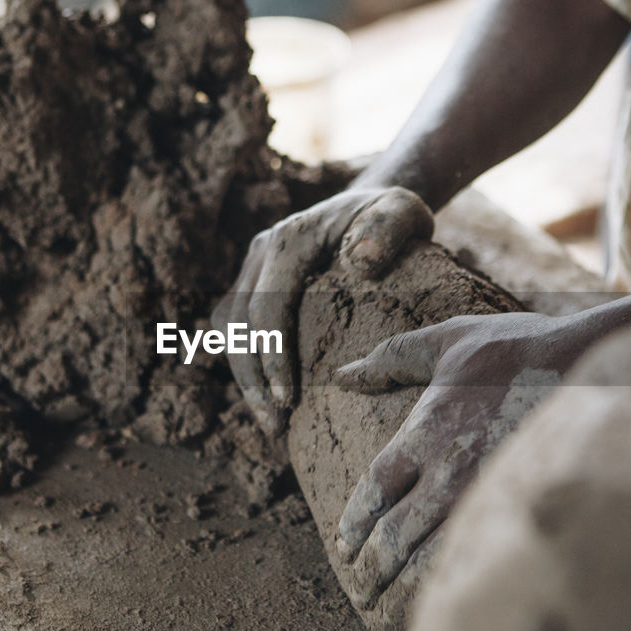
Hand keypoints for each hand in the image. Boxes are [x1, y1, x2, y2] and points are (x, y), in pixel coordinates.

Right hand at [213, 186, 433, 433]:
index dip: (272, 356)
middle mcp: (262, 251)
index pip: (267, 305)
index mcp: (289, 239)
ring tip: (271, 423)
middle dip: (252, 380)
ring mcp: (254, 267)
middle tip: (276, 426)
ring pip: (230, 331)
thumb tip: (361, 263)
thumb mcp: (401, 212)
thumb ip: (386, 230)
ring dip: (245, 379)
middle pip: (238, 324)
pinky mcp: (256, 283)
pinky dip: (249, 366)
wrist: (371, 205)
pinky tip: (271, 400)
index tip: (288, 400)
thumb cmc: (391, 215)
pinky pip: (239, 330)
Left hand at [333, 312, 575, 609]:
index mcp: (427, 431)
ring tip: (384, 613)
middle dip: (370, 570)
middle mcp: (450, 471)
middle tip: (359, 590)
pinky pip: (476, 562)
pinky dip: (449, 590)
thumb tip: (343, 375)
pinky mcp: (521, 511)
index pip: (374, 490)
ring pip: (430, 562)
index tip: (347, 544)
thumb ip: (392, 358)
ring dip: (400, 591)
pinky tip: (441, 605)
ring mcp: (487, 496)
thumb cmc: (520, 348)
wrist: (595, 361)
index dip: (355, 523)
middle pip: (394, 537)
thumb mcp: (449, 340)